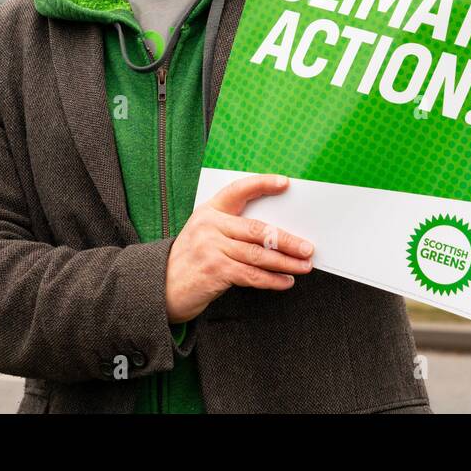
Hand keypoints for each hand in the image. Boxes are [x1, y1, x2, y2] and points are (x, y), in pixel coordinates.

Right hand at [164, 174, 314, 323]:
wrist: (162, 287)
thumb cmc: (191, 259)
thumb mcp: (206, 234)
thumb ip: (232, 229)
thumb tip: (275, 235)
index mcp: (209, 210)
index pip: (239, 190)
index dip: (262, 184)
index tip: (285, 183)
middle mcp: (210, 226)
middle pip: (258, 230)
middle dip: (288, 240)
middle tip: (308, 248)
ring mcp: (211, 248)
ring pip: (258, 255)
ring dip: (285, 262)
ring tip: (304, 266)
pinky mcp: (214, 270)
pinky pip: (251, 275)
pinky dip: (272, 280)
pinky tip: (285, 282)